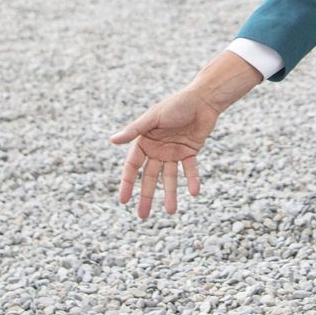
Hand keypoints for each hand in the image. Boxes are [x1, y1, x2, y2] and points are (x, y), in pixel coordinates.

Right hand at [111, 90, 219, 218]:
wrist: (203, 99)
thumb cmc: (176, 104)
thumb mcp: (153, 118)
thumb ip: (134, 130)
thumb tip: (112, 140)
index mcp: (145, 140)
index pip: (133, 166)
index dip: (128, 183)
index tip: (123, 201)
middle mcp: (157, 149)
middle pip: (150, 177)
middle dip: (147, 196)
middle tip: (142, 215)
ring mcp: (174, 152)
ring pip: (170, 177)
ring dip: (171, 193)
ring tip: (171, 211)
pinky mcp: (190, 151)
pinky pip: (190, 170)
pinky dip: (192, 180)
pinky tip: (194, 192)